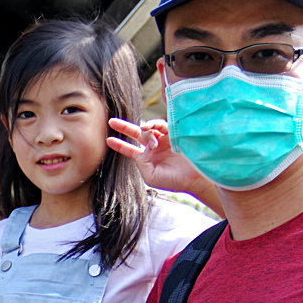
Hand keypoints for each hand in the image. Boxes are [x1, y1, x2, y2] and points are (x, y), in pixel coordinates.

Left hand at [107, 117, 221, 212]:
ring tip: (144, 131)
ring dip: (144, 131)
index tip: (108, 140)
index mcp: (147, 159)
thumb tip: (142, 150)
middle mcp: (154, 148)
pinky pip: (161, 125)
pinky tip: (149, 127)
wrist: (194, 177)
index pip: (130, 150)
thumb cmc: (173, 180)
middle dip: (124, 128)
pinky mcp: (174, 134)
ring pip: (148, 130)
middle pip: (136, 135)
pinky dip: (154, 125)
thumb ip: (142, 164)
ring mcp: (164, 140)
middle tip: (111, 121)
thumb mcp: (151, 177)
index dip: (119, 145)